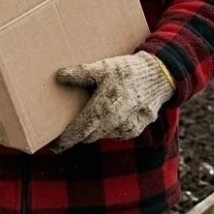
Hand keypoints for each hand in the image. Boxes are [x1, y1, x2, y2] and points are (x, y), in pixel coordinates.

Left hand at [51, 52, 174, 152]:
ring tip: (90, 114)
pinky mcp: (136, 129)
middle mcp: (114, 124)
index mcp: (102, 110)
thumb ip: (80, 73)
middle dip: (77, 134)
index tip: (53, 146)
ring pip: (101, 134)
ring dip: (94, 129)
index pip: (79, 131)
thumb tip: (60, 76)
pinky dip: (109, 126)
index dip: (65, 140)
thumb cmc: (128, 71)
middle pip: (88, 136)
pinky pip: (115, 133)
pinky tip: (108, 113)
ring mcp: (126, 128)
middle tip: (67, 127)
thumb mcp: (103, 67)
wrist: (159, 76)